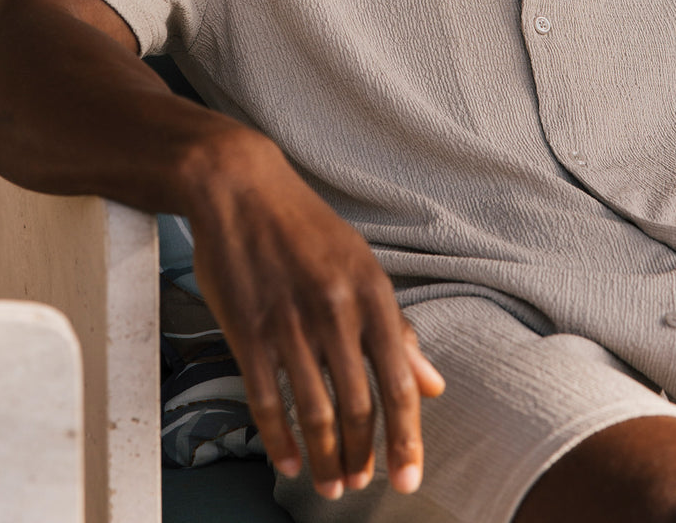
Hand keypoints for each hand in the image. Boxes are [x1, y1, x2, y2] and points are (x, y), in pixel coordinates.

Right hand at [182, 129, 444, 498]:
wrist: (244, 188)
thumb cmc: (308, 229)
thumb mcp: (362, 267)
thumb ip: (397, 329)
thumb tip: (432, 383)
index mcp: (372, 293)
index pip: (399, 380)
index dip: (407, 437)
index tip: (408, 477)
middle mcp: (336, 310)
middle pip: (359, 405)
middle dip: (363, 457)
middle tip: (361, 486)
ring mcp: (289, 322)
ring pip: (315, 411)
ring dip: (324, 459)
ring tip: (329, 485)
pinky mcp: (248, 329)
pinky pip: (267, 399)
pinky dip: (280, 439)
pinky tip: (288, 462)